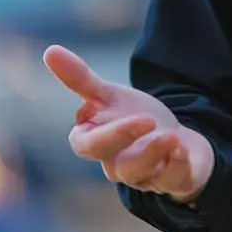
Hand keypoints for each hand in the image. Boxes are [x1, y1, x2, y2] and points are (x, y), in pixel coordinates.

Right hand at [42, 45, 214, 203]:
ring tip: (171, 136)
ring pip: (140, 174)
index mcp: (96, 143)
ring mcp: (142, 177)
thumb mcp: (110, 95)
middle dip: (128, 139)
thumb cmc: (134, 117)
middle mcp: (115, 165)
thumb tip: (49, 51)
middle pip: (113, 162)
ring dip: (155, 153)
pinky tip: (182, 149)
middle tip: (148, 118)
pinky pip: (172, 180)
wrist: (174, 139)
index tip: (109, 110)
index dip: (102, 131)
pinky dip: (178, 166)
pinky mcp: (170, 181)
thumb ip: (81, 79)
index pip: (85, 145)